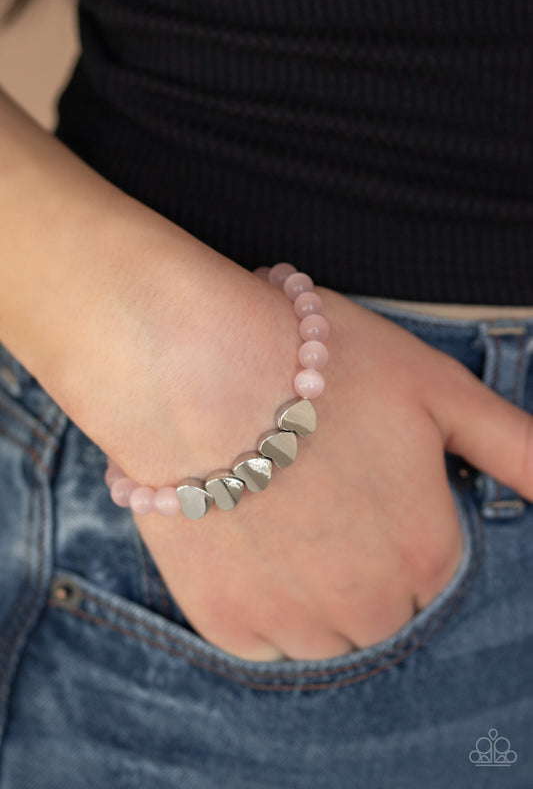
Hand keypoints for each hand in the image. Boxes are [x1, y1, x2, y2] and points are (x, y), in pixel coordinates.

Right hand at [132, 287, 532, 660]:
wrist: (194, 365)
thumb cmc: (321, 363)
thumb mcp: (439, 390)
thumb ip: (517, 449)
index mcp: (426, 554)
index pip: (433, 577)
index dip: (398, 525)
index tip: (362, 483)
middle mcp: (367, 605)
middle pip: (382, 611)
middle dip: (362, 565)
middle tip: (318, 493)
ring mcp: (290, 620)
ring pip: (324, 635)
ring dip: (311, 591)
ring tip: (279, 512)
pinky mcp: (224, 620)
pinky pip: (261, 638)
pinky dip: (258, 598)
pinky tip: (245, 535)